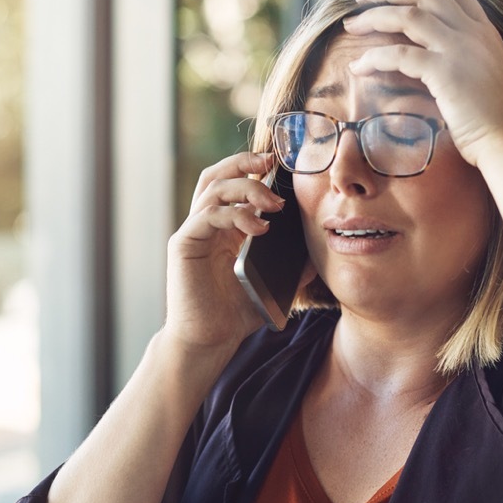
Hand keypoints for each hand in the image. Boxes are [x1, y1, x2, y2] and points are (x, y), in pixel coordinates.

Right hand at [162, 151, 283, 359]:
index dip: (252, 167)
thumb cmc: (236, 314)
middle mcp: (205, 224)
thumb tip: (318, 253)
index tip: (281, 164)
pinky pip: (207, 216)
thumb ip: (291, 267)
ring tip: (274, 205)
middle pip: (217, 175)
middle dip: (243, 161)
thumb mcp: (272, 284)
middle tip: (272, 162)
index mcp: (223, 227)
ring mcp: (193, 232)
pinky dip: (235, 214)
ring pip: (213, 189)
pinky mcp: (184, 245)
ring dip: (246, 189)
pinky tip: (258, 228)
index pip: (232, 183)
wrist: (209, 340)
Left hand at [343, 0, 502, 167]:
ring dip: (374, 17)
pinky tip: (357, 67)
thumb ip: (498, 54)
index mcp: (488, 32)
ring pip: (408, 16)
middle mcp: (474, 34)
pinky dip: (373, 57)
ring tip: (351, 25)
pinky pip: (399, 55)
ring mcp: (460, 51)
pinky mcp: (445, 73)